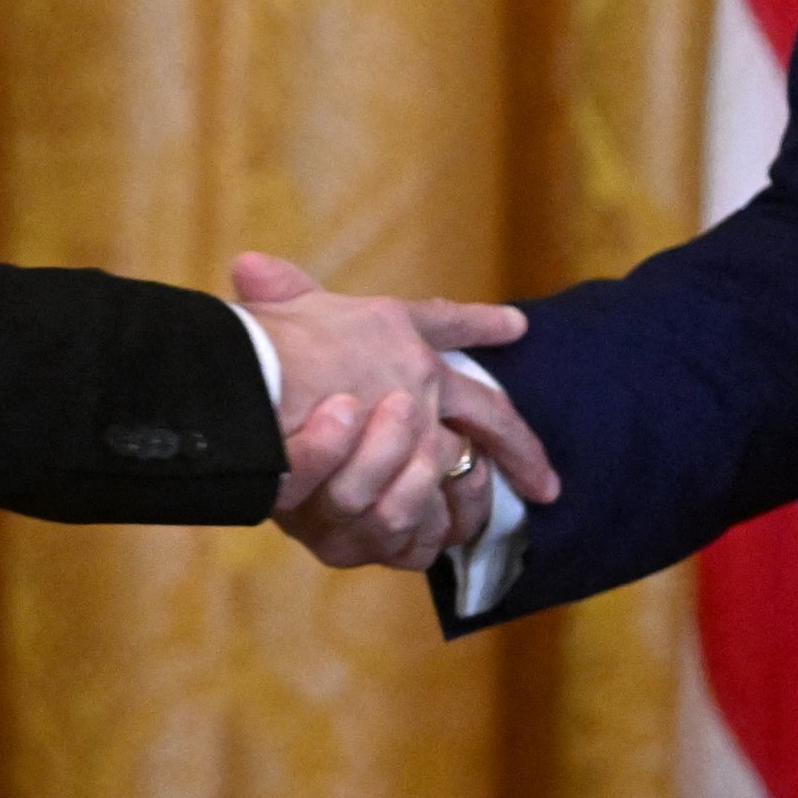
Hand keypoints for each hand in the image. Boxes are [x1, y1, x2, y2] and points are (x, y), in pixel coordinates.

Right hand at [235, 252, 558, 569]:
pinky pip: (435, 511)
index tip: (516, 327)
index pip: (444, 323)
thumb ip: (278, 287)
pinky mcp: (403, 479)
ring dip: (475, 488)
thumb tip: (250, 265)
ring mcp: (419, 432)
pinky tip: (450, 532)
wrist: (262, 385)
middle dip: (519, 446)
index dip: (479, 325)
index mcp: (393, 330)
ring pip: (461, 468)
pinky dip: (442, 523)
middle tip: (547, 478)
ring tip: (517, 495)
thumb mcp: (278, 306)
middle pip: (487, 411)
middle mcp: (420, 378)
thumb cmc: (261, 344)